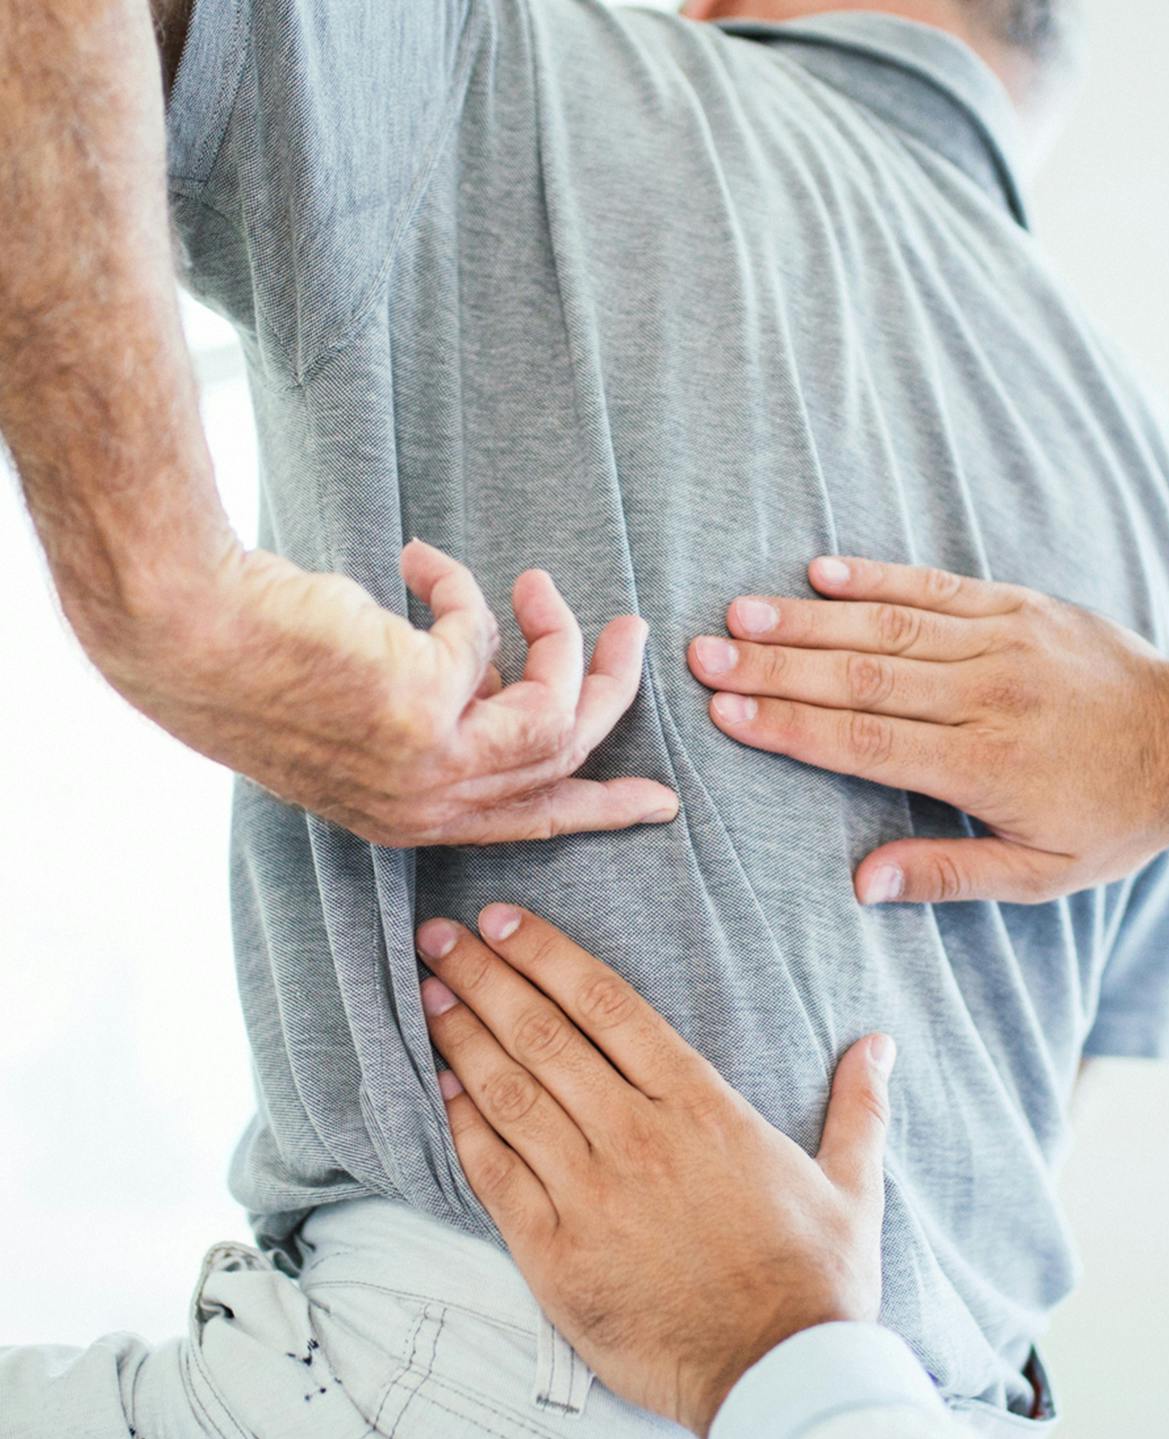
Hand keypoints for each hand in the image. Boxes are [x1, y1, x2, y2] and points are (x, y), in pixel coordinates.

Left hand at [94, 540, 678, 846]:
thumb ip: (443, 716)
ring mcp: (431, 763)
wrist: (186, 633)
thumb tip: (501, 675)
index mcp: (411, 818)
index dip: (601, 809)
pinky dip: (459, 588)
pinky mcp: (429, 705)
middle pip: (564, 761)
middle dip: (611, 693)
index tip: (658, 803)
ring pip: (554, 711)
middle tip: (631, 633)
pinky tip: (415, 561)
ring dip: (563, 638)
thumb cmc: (260, 666)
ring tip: (540, 584)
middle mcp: (427, 806)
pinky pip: (484, 635)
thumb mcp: (367, 716)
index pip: (531, 824)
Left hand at [414, 905, 892, 1438]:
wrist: (777, 1375)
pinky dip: (462, 1125)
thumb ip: (859, 1106)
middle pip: (545, 1035)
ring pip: (511, 1094)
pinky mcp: (555, 1254)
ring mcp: (590, 1193)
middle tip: (439, 936)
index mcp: (700, 1106)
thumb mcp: (852, 1183)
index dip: (548, 955)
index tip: (503, 921)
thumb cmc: (816, 1279)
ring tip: (427, 993)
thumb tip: (878, 1043)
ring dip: (462, 1038)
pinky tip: (438, 1088)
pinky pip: (495, 1174)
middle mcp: (637, 1135)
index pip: (608, 1005)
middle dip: (484, 978)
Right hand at [687, 556, 1168, 902]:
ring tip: (739, 613)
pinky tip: (820, 570)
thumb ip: (947, 877)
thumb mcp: (1040, 874)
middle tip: (703, 656)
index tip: (726, 713)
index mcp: (985, 765)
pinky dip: (876, 575)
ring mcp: (1003, 642)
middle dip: (774, 666)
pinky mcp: (1020, 606)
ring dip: (807, 618)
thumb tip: (859, 883)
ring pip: (888, 624)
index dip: (790, 726)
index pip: (866, 742)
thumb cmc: (1114, 817)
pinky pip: (937, 585)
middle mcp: (986, 695)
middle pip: (860, 676)